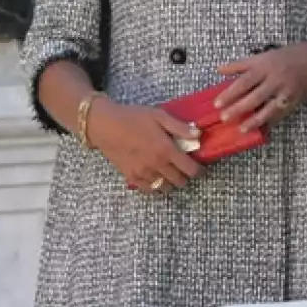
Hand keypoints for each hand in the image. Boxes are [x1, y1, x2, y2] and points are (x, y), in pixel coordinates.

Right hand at [88, 96, 203, 193]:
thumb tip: (199, 135)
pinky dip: (156, 187)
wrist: (105, 126)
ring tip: (172, 172)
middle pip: (179, 181)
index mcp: (166, 150)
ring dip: (172, 182)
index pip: (190, 169)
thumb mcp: (160, 116)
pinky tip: (158, 178)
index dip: (199, 171)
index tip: (201, 168)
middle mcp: (156, 165)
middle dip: (186, 177)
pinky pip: (148, 190)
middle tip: (186, 168)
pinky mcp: (130, 177)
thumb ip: (180, 127)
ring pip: (165, 188)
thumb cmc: (134, 117)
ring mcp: (143, 173)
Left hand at [214, 42, 306, 131]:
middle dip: (238, 108)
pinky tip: (261, 129)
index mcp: (266, 66)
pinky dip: (270, 121)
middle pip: (254, 96)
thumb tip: (219, 70)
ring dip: (254, 120)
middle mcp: (276, 79)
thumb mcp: (265, 55)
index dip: (230, 92)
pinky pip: (280, 113)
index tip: (217, 103)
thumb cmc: (289, 56)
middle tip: (224, 118)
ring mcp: (286, 91)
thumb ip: (242, 64)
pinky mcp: (294, 100)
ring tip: (241, 128)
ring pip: (267, 108)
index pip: (245, 81)